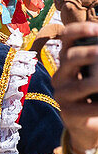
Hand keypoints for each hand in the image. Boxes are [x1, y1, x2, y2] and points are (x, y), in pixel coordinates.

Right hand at [53, 22, 97, 153]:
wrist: (88, 124)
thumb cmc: (95, 92)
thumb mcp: (95, 71)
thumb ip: (97, 58)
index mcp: (68, 60)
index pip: (66, 39)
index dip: (79, 31)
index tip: (96, 29)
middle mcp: (60, 76)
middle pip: (68, 58)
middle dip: (88, 53)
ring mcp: (62, 95)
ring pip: (78, 86)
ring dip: (97, 82)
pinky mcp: (67, 113)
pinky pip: (84, 108)